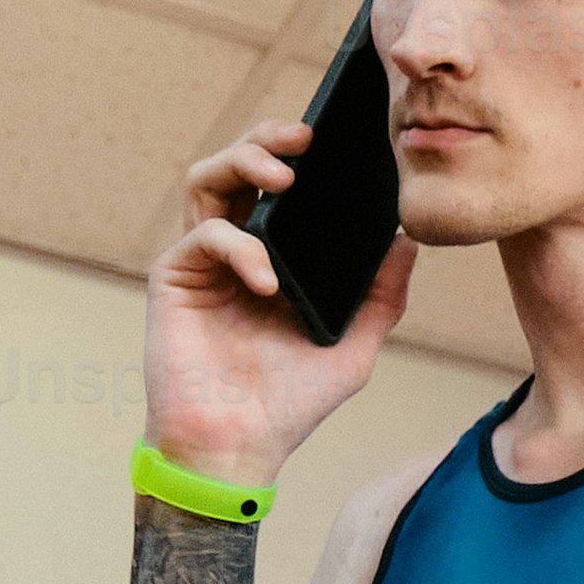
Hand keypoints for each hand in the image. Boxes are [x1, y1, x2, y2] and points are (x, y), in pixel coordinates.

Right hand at [140, 117, 409, 482]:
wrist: (237, 448)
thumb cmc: (288, 405)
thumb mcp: (353, 346)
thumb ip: (381, 294)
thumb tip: (408, 239)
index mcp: (274, 258)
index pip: (280, 186)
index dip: (299, 154)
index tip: (335, 139)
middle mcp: (235, 251)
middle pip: (239, 166)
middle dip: (268, 138)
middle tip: (305, 134)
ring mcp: (202, 262)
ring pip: (208, 180)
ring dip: (244, 162)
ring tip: (283, 177)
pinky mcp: (175, 278)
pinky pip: (205, 234)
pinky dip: (240, 245)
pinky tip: (266, 279)